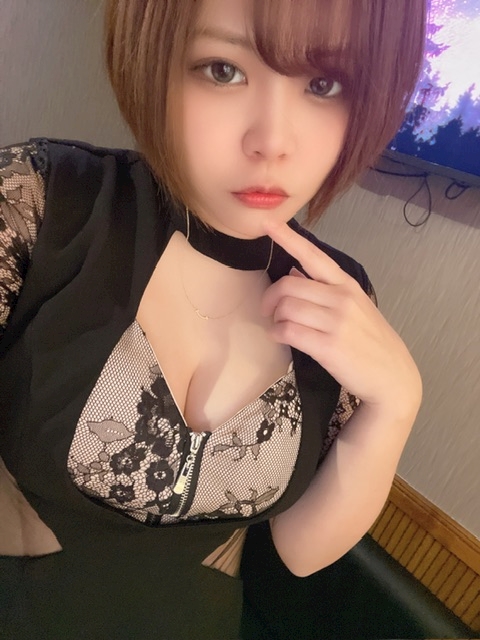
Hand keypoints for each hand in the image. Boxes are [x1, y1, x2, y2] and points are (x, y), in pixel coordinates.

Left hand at [261, 222, 421, 417]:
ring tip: (279, 327)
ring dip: (274, 318)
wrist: (392, 377)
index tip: (267, 222)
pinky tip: (281, 336)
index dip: (288, 238)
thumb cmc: (370, 341)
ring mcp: (336, 323)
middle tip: (269, 311)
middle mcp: (341, 299)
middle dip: (270, 298)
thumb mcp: (355, 307)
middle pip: (288, 286)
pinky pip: (289, 331)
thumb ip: (326, 290)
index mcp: (346, 285)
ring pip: (286, 308)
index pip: (313, 255)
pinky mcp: (328, 347)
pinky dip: (277, 333)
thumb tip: (294, 274)